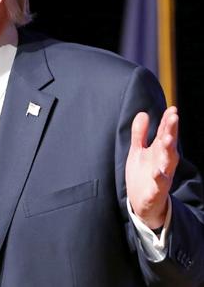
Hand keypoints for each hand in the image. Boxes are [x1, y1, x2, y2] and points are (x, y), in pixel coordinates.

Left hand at [126, 106, 178, 228]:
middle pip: (168, 145)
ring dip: (168, 152)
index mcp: (159, 152)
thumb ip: (140, 134)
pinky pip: (158, 186)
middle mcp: (163, 163)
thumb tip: (143, 113)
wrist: (143, 203)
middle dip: (171, 131)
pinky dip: (158, 179)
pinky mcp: (154, 192)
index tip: (172, 109)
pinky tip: (157, 173)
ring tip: (168, 140)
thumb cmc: (143, 174)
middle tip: (174, 117)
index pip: (165, 134)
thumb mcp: (138, 151)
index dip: (168, 122)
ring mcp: (160, 177)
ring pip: (167, 163)